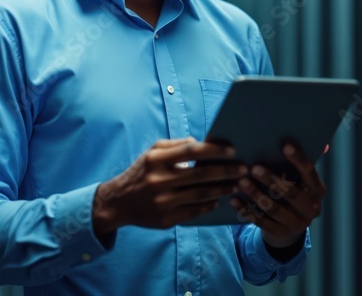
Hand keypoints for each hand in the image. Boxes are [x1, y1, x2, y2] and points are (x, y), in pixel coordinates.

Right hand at [93, 137, 246, 235]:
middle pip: (200, 174)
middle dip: (226, 171)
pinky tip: (218, 200)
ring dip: (222, 189)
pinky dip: (208, 205)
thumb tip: (198, 142)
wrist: (118, 202)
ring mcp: (162, 201)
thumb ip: (173, 145)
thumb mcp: (151, 154)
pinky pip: (193, 211)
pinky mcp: (165, 219)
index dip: (214, 150)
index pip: (191, 151)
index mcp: (155, 160)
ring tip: (235, 185)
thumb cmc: (140, 173)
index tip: (232, 150)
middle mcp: (158, 180)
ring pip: (200, 194)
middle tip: (243, 169)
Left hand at [229, 142, 324, 250]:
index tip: (284, 146)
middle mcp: (311, 209)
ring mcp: (297, 224)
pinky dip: (247, 210)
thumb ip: (302, 165)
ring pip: (274, 208)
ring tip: (241, 181)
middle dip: (271, 179)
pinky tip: (234, 199)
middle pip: (291, 193)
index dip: (298, 159)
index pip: (309, 173)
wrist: (289, 230)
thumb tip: (323, 143)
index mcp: (317, 191)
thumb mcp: (300, 182)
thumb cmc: (292, 195)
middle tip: (253, 167)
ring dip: (256, 194)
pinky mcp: (280, 234)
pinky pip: (261, 222)